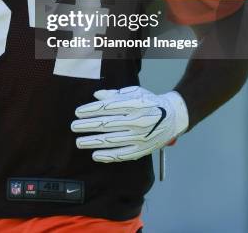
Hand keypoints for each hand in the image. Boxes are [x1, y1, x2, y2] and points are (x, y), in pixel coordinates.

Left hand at [71, 86, 188, 162]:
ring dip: (93, 142)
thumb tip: (96, 96)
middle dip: (88, 126)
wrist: (173, 117)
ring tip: (79, 142)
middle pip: (107, 124)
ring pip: (112, 141)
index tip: (78, 113)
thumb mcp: (134, 92)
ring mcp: (140, 137)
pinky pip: (123, 155)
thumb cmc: (149, 102)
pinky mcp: (143, 150)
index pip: (107, 108)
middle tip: (74, 127)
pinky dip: (108, 156)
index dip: (91, 110)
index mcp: (134, 104)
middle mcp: (137, 120)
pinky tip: (95, 154)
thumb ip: (114, 94)